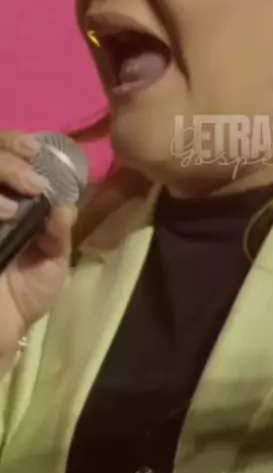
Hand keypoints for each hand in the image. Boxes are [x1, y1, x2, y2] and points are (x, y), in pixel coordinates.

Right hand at [0, 130, 76, 357]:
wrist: (3, 331)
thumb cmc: (26, 292)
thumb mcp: (52, 260)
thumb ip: (59, 232)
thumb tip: (65, 206)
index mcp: (6, 196)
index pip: (2, 150)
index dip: (13, 142)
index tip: (34, 150)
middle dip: (6, 158)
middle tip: (31, 182)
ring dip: (0, 176)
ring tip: (16, 209)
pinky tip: (5, 217)